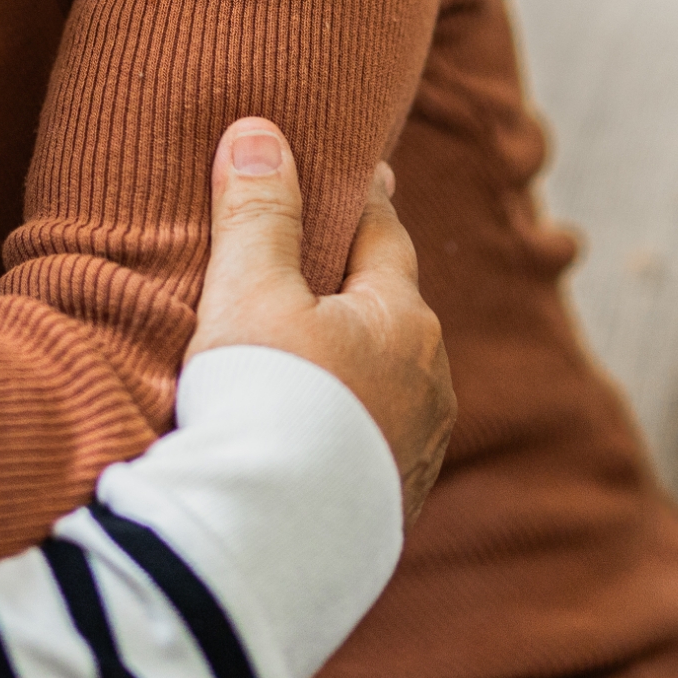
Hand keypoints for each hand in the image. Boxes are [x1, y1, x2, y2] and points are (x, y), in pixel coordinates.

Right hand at [188, 118, 454, 523]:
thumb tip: (258, 131)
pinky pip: (371, 449)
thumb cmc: (263, 402)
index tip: (364, 177)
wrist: (270, 546)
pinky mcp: (389, 512)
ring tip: (318, 365)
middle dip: (363, 291)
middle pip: (393, 314)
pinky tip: (316, 444)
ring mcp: (415, 452)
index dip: (365, 202)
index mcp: (403, 318)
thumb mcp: (249, 290)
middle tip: (329, 270)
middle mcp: (428, 383)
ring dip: (357, 370)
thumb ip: (256, 211)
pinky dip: (346, 433)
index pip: (385, 235)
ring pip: (389, 386)